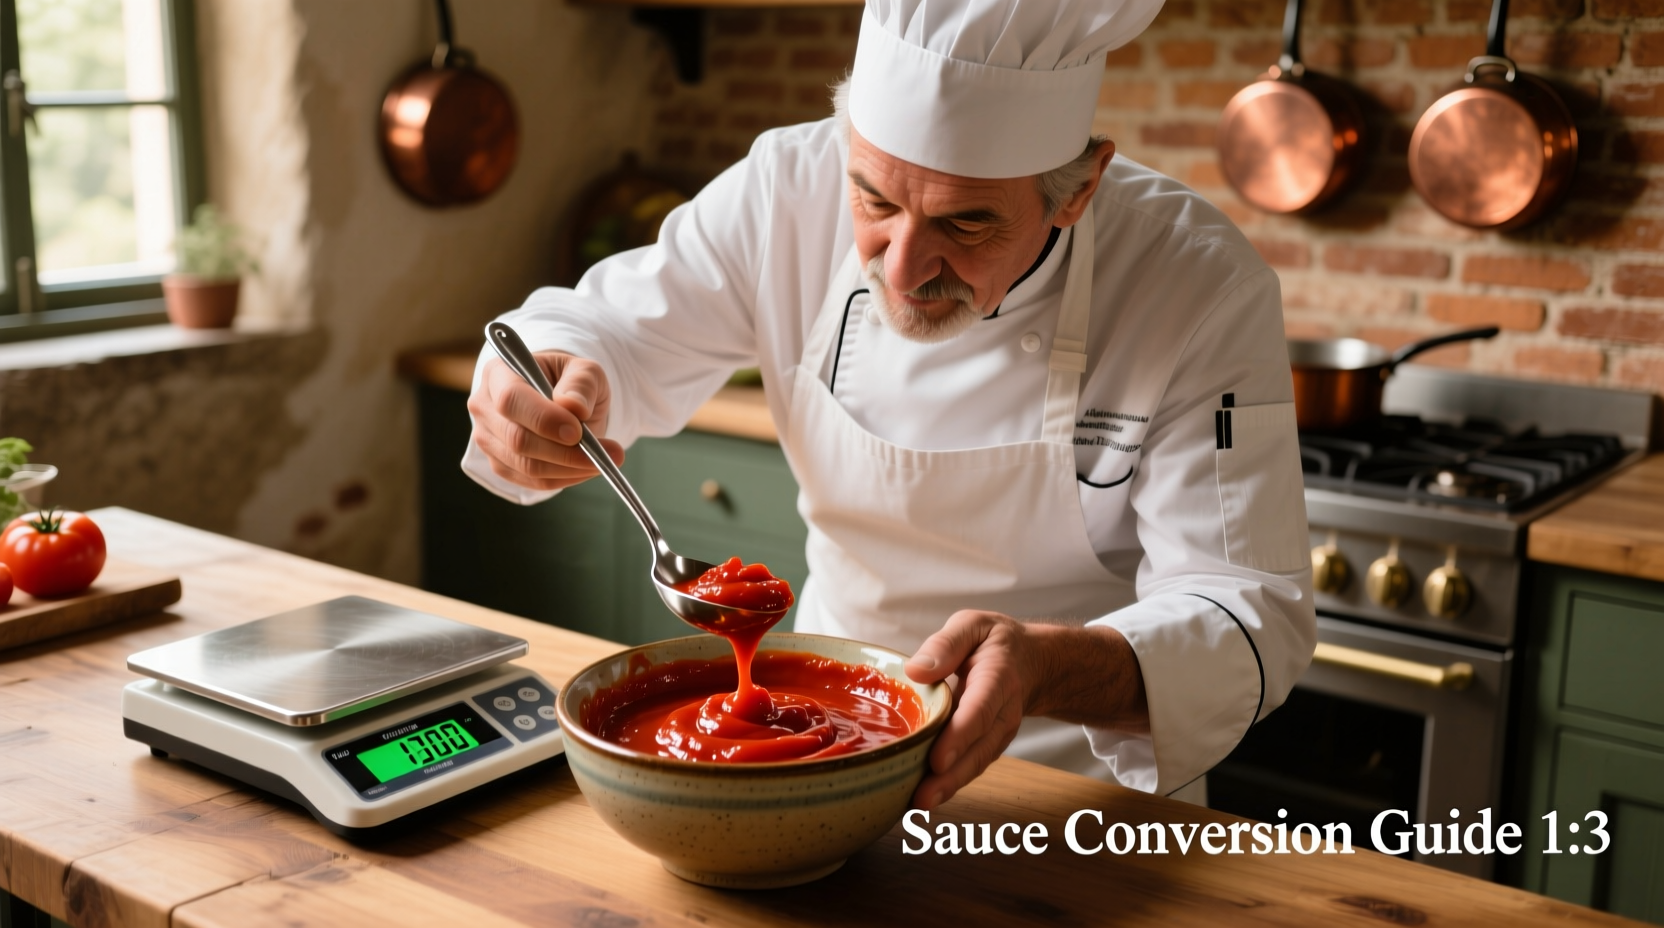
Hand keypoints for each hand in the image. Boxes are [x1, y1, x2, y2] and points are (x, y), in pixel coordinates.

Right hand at [467, 351, 624, 491]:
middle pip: (517, 439)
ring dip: (570, 468)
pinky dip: (565, 478)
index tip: (577, 432)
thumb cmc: (570, 381)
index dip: (543, 419)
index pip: (511, 399)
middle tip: (605, 452)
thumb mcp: (585, 370)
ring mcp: (488, 439)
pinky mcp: (501, 464)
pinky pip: (533, 481)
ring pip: (526, 466)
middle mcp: (484, 406)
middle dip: (564, 451)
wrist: (563, 399)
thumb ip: (581, 383)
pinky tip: (587, 468)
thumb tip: (574, 407)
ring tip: (604, 460)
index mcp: (498, 373)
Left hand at [904, 611, 1146, 811]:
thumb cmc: (994, 642)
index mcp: (997, 677)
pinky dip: (951, 784)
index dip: (960, 736)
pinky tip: (926, 797)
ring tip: (919, 804)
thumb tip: (914, 670)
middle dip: (952, 775)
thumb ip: (945, 644)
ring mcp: (998, 733)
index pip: (979, 710)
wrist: (1034, 664)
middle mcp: (1002, 711)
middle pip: (979, 748)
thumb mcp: (972, 625)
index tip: (938, 760)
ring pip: (976, 763)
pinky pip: (971, 766)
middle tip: (922, 797)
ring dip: (950, 787)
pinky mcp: (989, 745)